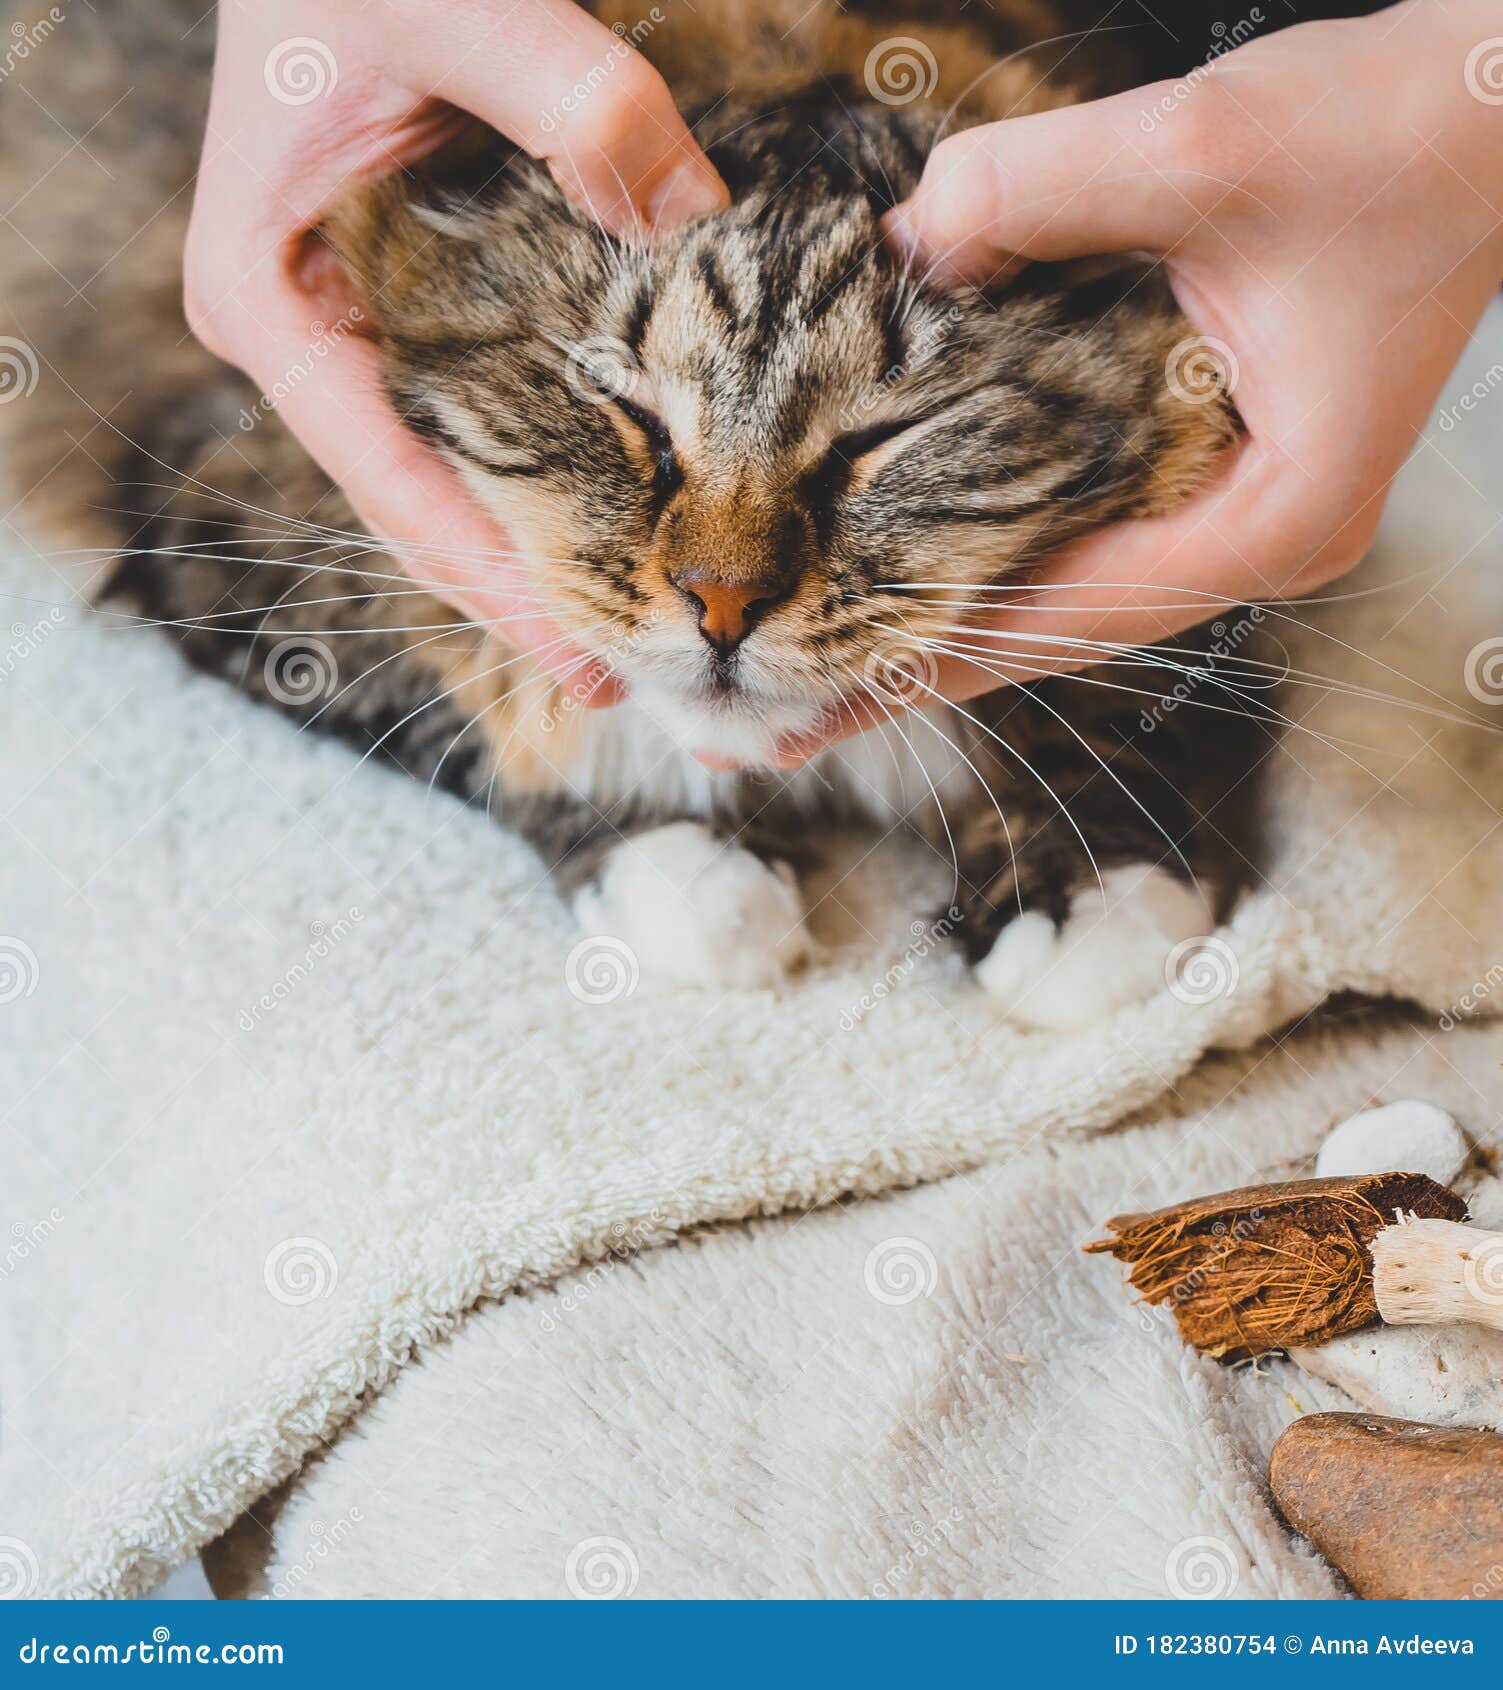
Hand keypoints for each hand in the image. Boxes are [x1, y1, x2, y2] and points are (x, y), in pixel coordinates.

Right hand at [185, 0, 726, 699]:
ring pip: (441, 478)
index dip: (496, 577)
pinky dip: (533, 478)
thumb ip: (574, 97)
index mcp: (273, 302)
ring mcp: (343, 332)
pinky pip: (463, 424)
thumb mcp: (451, 1)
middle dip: (519, 591)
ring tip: (618, 630)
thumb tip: (695, 212)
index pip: (395, 484)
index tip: (584, 651)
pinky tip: (602, 526)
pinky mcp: (395, 312)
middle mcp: (301, 338)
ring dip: (527, 552)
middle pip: (418, 507)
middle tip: (621, 673)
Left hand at [782, 0, 1502, 759]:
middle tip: (778, 730)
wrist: (1490, 120)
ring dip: (939, 634)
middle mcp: (1251, 543)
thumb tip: (895, 245)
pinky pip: (1078, 545)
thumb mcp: (1202, 149)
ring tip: (817, 682)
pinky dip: (987, 570)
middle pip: (1047, 637)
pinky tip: (905, 586)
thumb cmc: (1386, 137)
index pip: (1064, 615)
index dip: (930, 655)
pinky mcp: (1215, 478)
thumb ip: (1036, 191)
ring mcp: (1234, 518)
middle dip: (910, 675)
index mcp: (1268, 519)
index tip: (818, 701)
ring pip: (1058, 602)